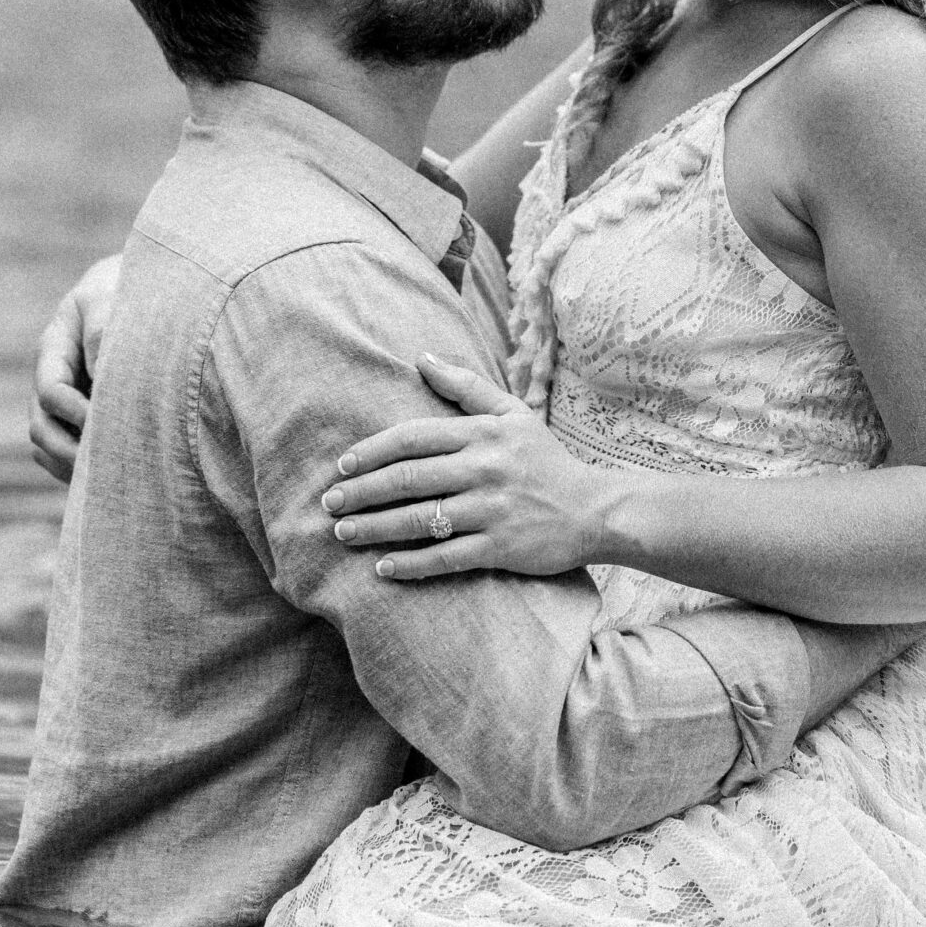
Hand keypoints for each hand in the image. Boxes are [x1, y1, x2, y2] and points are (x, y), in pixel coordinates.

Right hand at [28, 253, 121, 481]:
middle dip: (68, 450)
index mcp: (53, 351)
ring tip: (110, 475)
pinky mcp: (79, 417)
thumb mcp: (108, 300)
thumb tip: (99, 379)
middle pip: (41, 428)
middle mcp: (52, 380)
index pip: (50, 393)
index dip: (75, 412)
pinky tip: (113, 475)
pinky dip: (81, 470)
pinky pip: (65, 455)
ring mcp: (62, 402)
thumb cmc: (122, 290)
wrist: (138, 289)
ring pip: (49, 445)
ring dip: (72, 465)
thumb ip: (102, 333)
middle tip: (108, 463)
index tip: (107, 422)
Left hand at [321, 354, 612, 579]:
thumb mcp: (512, 414)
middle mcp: (484, 468)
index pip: (412, 438)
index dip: (371, 452)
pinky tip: (383, 568)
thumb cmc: (546, 461)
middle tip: (329, 503)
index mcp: (482, 434)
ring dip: (376, 527)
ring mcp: (493, 509)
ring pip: (420, 519)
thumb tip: (421, 358)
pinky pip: (446, 557)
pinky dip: (411, 564)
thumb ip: (466, 386)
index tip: (342, 466)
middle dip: (361, 492)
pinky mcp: (502, 547)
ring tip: (344, 533)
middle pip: (407, 479)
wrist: (596, 510)